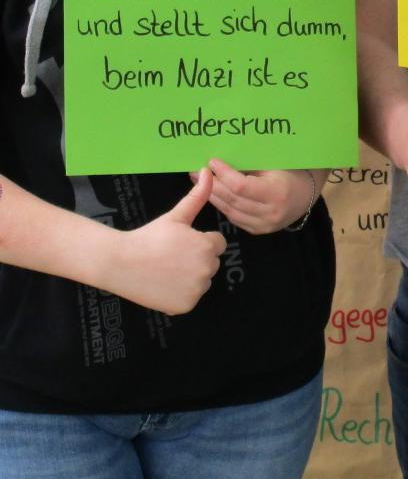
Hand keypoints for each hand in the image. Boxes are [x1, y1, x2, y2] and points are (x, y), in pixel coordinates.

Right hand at [110, 169, 226, 314]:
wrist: (120, 263)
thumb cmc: (150, 236)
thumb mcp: (176, 215)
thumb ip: (198, 195)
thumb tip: (208, 171)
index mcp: (207, 246)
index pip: (217, 243)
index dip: (200, 241)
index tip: (181, 242)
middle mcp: (206, 270)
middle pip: (211, 262)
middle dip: (197, 258)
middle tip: (172, 255)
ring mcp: (196, 290)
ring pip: (202, 280)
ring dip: (191, 276)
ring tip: (167, 268)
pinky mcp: (185, 306)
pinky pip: (192, 297)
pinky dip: (182, 294)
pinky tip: (165, 284)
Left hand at [200, 160, 313, 233]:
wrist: (306, 194)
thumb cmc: (290, 172)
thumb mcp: (274, 165)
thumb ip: (249, 166)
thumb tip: (222, 160)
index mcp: (276, 193)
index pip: (241, 186)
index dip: (224, 174)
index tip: (212, 162)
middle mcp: (270, 212)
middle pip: (232, 199)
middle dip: (212, 184)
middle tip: (196, 172)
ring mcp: (264, 224)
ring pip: (230, 210)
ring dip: (212, 196)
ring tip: (198, 182)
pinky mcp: (258, 230)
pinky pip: (234, 218)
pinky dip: (222, 205)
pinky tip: (214, 195)